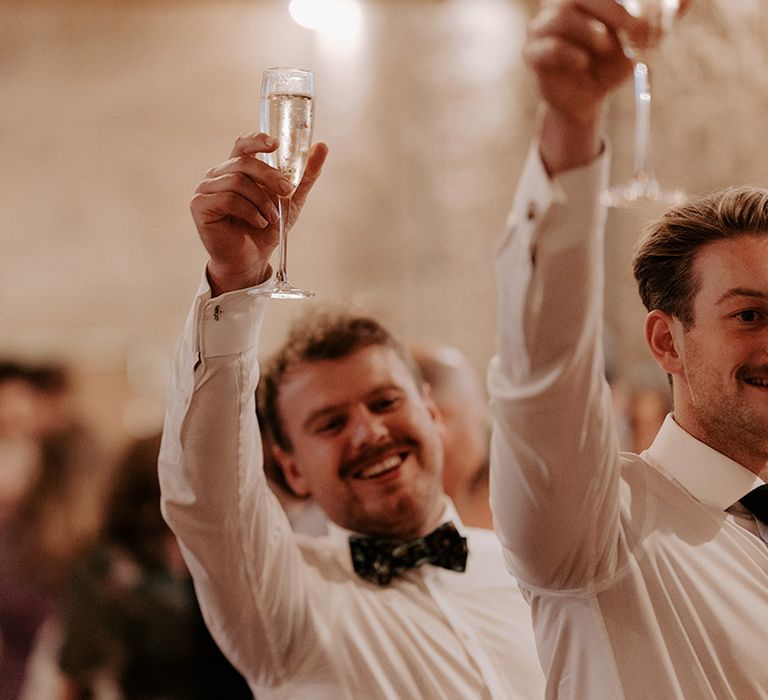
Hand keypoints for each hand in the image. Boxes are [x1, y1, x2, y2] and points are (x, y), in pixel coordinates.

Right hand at [190, 132, 328, 295]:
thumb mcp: (291, 200)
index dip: (257, 140)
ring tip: (271, 218)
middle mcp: (219, 174)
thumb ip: (304, 175)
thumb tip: (322, 147)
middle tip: (286, 191)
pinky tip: (258, 222)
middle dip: (269, 176)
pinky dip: (249, 211)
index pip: (243, 144)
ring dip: (261, 201)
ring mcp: (206, 188)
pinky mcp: (199, 205)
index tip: (275, 144)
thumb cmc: (266, 228)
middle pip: (244, 163)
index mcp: (238, 168)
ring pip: (237, 181)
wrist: (252, 259)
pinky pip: (227, 199)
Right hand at [524, 0, 647, 172]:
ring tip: (606, 49)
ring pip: (563, 17)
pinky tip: (583, 63)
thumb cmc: (610, 61)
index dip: (620, 2)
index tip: (641, 21)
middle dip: (616, 10)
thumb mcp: (641, 38)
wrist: (587, 99)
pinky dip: (569, 53)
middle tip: (639, 30)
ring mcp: (541, 28)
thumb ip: (662, 16)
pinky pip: (547, 47)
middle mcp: (559, 4)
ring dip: (592, 32)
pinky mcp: (532, 55)